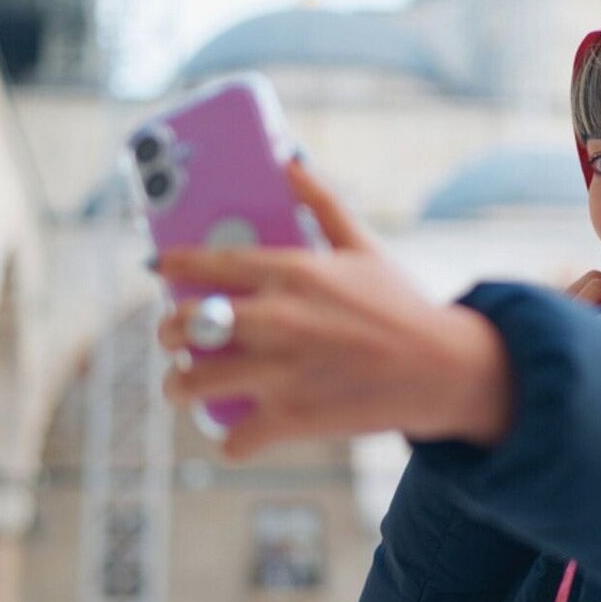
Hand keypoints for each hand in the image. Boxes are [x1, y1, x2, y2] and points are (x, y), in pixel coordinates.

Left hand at [156, 161, 513, 458]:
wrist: (443, 369)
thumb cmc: (401, 307)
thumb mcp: (363, 247)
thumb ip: (321, 202)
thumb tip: (289, 160)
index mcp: (293, 272)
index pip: (210, 262)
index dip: (174, 265)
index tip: (157, 269)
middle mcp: (278, 319)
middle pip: (185, 325)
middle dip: (168, 332)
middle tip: (174, 337)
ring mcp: (281, 372)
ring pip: (192, 384)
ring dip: (179, 386)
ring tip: (184, 385)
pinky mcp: (293, 417)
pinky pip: (235, 439)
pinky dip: (232, 441)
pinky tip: (235, 433)